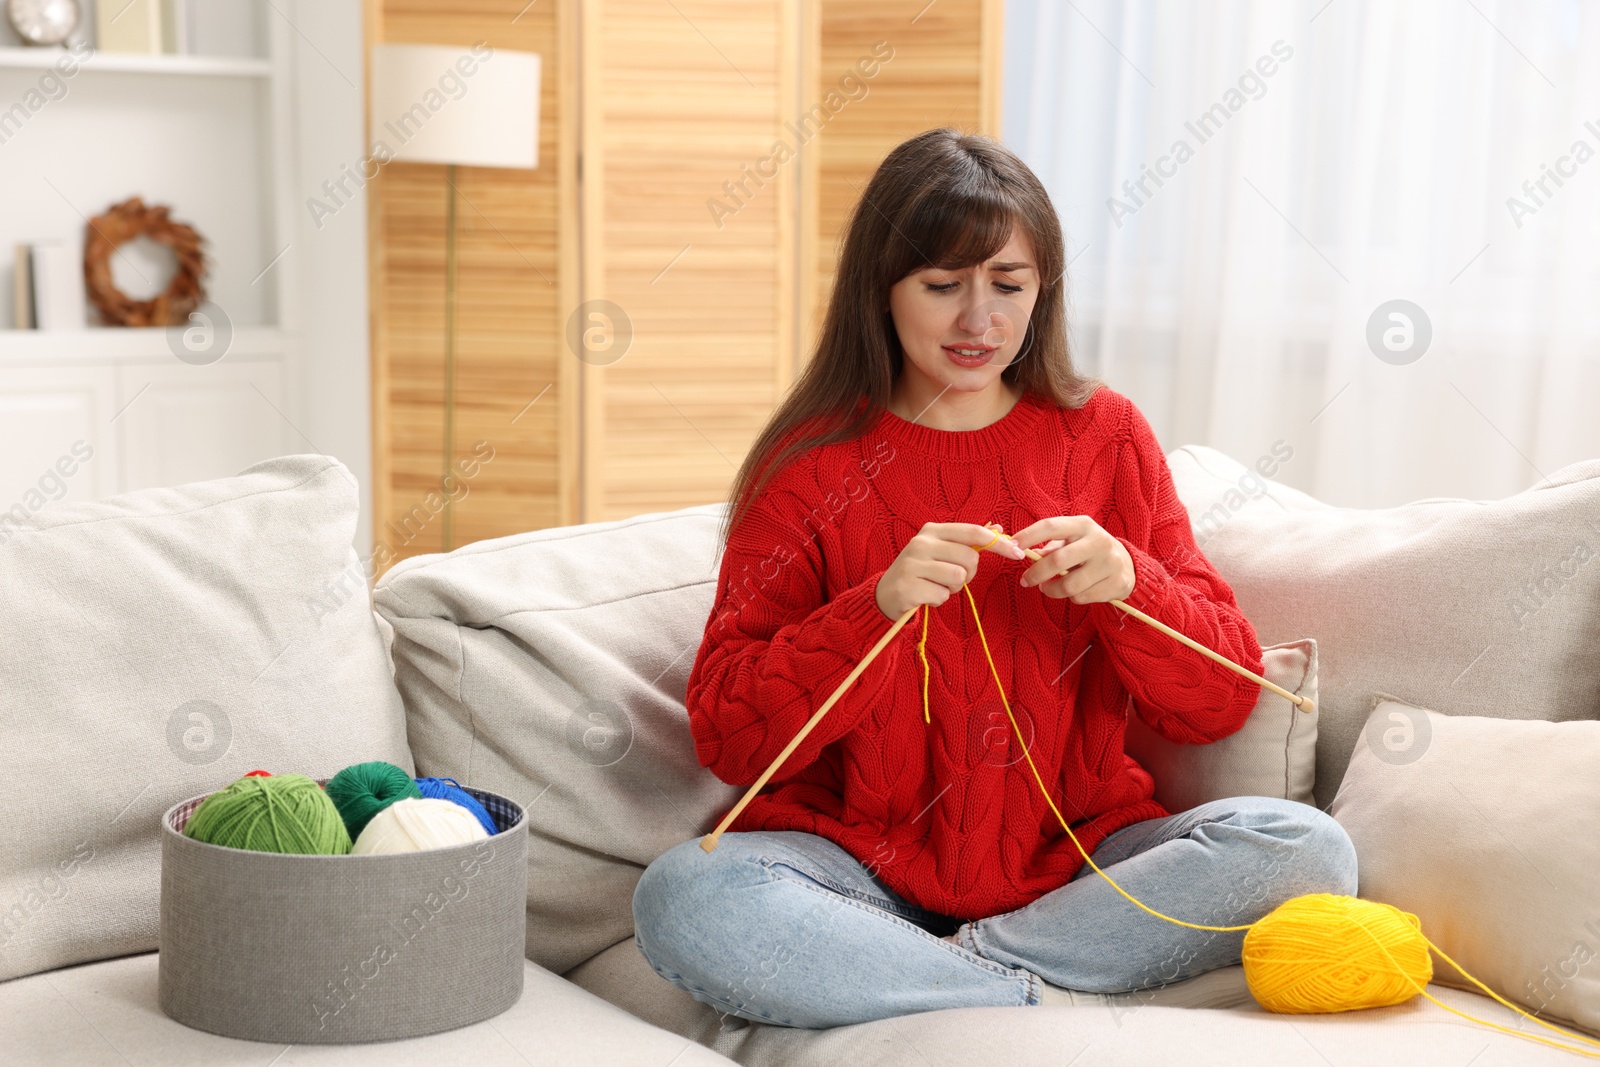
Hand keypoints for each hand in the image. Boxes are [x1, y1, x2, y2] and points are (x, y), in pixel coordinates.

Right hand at [875, 522, 1026, 619]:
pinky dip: (939, 600)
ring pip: (958, 578)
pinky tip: (925, 596)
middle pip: (970, 558)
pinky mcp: (908, 587)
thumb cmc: (920, 571)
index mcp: (932, 530)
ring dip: (953, 588)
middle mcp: (921, 543)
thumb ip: (967, 540)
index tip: (1017, 553)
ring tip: (936, 586)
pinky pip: (943, 595)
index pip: (973, 532)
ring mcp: (913, 564)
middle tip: (952, 577)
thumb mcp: (940, 550)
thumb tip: (999, 527)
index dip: (999, 542)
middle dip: (968, 573)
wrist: (885, 593)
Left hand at [1010, 516, 1134, 604]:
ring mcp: (1110, 563)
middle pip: (1057, 560)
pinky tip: (1075, 591)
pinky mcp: (1116, 583)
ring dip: (1052, 590)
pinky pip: (1081, 597)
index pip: (1051, 526)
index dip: (1028, 536)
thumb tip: (1027, 554)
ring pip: (1068, 585)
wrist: (1127, 564)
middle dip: (1036, 573)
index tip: (1011, 547)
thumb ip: (1050, 546)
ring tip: (1049, 588)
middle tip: (1025, 581)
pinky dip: (1071, 598)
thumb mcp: (1072, 540)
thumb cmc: (1088, 550)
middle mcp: (1098, 541)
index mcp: (1083, 525)